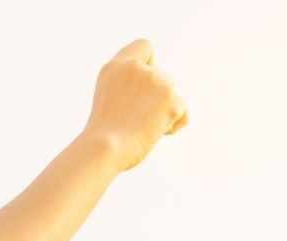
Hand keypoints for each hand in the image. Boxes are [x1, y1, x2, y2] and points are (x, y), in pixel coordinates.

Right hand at [79, 39, 188, 171]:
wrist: (104, 147)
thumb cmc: (103, 133)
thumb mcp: (110, 98)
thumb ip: (129, 85)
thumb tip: (155, 96)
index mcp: (117, 66)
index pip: (144, 46)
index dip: (149, 64)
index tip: (140, 86)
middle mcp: (138, 68)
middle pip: (163, 78)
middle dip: (156, 99)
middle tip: (134, 119)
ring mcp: (157, 82)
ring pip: (172, 96)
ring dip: (163, 113)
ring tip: (141, 127)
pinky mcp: (172, 99)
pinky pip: (183, 114)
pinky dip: (172, 126)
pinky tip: (154, 133)